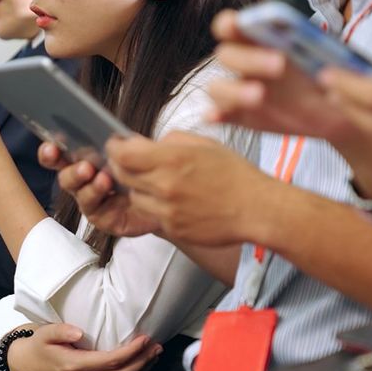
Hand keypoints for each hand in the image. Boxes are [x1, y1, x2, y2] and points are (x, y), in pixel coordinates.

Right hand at [7, 324, 161, 370]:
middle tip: (156, 347)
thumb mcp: (44, 333)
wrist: (22, 367)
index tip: (145, 339)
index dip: (131, 351)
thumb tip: (79, 330)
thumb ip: (61, 330)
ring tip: (153, 356)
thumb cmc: (36, 347)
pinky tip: (139, 368)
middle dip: (142, 362)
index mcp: (72, 366)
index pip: (110, 361)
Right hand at [38, 143, 159, 237]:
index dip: (50, 152)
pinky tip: (108, 187)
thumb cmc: (146, 171)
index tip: (51, 147)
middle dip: (71, 170)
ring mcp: (92, 202)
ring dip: (88, 183)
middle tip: (85, 166)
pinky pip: (95, 210)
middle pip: (65, 176)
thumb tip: (110, 134)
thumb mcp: (133, 150)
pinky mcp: (103, 218)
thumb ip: (118, 142)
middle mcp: (84, 182)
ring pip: (79, 193)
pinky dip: (99, 196)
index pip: (60, 156)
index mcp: (85, 161)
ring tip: (102, 177)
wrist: (167, 197)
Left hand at [107, 131, 276, 246]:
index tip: (116, 145)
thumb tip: (147, 144)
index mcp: (172, 159)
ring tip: (158, 183)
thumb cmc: (234, 174)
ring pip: (134, 197)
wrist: (256, 209)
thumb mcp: (203, 144)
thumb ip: (170, 141)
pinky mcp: (172, 228)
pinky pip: (151, 215)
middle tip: (129, 161)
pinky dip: (156, 206)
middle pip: (121, 175)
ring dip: (138, 188)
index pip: (123, 154)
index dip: (115, 148)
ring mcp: (167, 210)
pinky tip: (175, 201)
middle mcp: (165, 185)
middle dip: (120, 166)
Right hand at [207, 10, 359, 141]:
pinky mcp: (242, 116)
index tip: (239, 24)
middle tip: (280, 65)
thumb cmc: (338, 81)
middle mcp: (247, 62)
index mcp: (263, 39)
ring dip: (234, 90)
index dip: (231, 23)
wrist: (343, 112)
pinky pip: (221, 114)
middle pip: (227, 55)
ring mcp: (242, 91)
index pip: (233, 25)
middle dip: (249, 58)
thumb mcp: (346, 67)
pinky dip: (219, 115)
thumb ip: (338, 66)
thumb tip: (326, 74)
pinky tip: (221, 117)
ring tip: (259, 97)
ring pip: (218, 87)